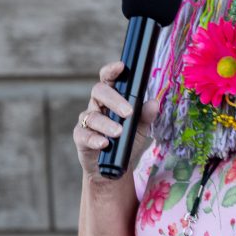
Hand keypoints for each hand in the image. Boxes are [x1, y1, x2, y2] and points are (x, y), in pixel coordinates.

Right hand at [73, 61, 158, 180]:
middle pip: (99, 92)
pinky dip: (94, 139)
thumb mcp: (141, 128)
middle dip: (114, 100)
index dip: (112, 71)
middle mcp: (97, 105)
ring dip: (107, 124)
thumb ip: (146, 115)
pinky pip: (84, 134)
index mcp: (112, 98)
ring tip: (119, 132)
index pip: (109, 79)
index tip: (121, 66)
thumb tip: (154, 103)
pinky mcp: (81, 137)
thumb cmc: (127, 141)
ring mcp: (88, 120)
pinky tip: (104, 143)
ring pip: (93, 116)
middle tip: (128, 112)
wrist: (115, 168)